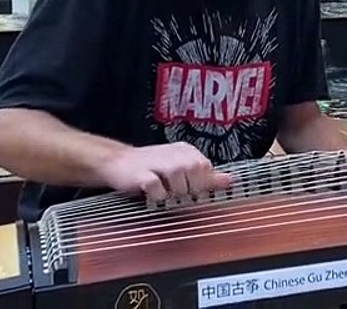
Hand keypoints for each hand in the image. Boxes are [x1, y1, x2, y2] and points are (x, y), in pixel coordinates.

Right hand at [99, 142, 231, 201]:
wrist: (117, 162)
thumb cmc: (151, 168)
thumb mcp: (180, 168)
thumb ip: (204, 175)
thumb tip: (229, 181)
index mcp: (185, 151)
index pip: (206, 167)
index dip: (203, 183)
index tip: (194, 192)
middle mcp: (173, 153)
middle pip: (196, 170)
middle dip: (191, 188)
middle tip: (179, 193)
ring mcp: (156, 162)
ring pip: (179, 177)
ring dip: (175, 192)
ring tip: (166, 193)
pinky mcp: (140, 174)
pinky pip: (156, 186)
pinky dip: (158, 195)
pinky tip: (153, 195)